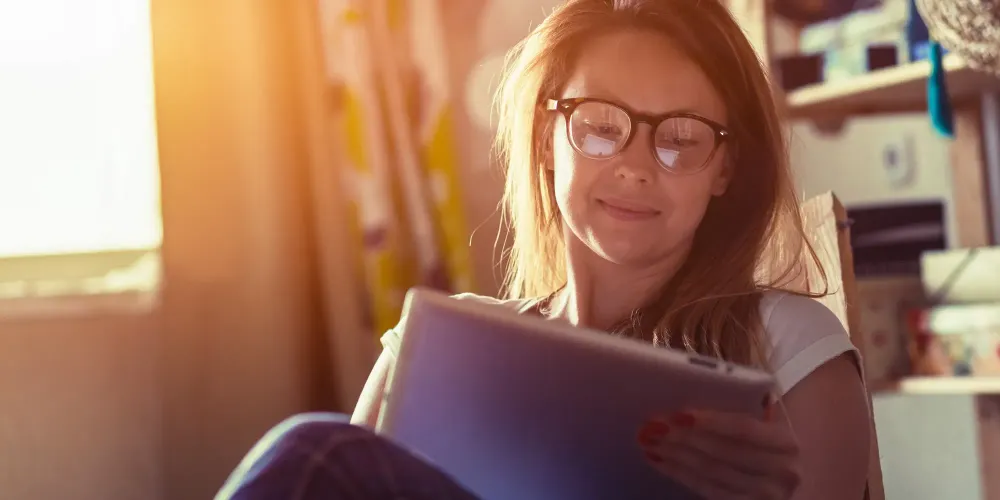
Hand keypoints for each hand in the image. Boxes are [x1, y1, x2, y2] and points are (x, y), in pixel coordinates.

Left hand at [637, 403, 800, 498]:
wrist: (779, 481)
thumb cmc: (766, 446)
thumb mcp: (764, 428)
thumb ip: (743, 411)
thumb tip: (691, 389)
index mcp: (785, 442)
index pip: (744, 429)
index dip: (711, 421)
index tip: (678, 414)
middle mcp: (783, 471)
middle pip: (724, 452)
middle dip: (684, 438)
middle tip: (653, 426)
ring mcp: (768, 495)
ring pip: (712, 473)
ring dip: (676, 456)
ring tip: (651, 442)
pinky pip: (709, 490)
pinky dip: (681, 474)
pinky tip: (661, 462)